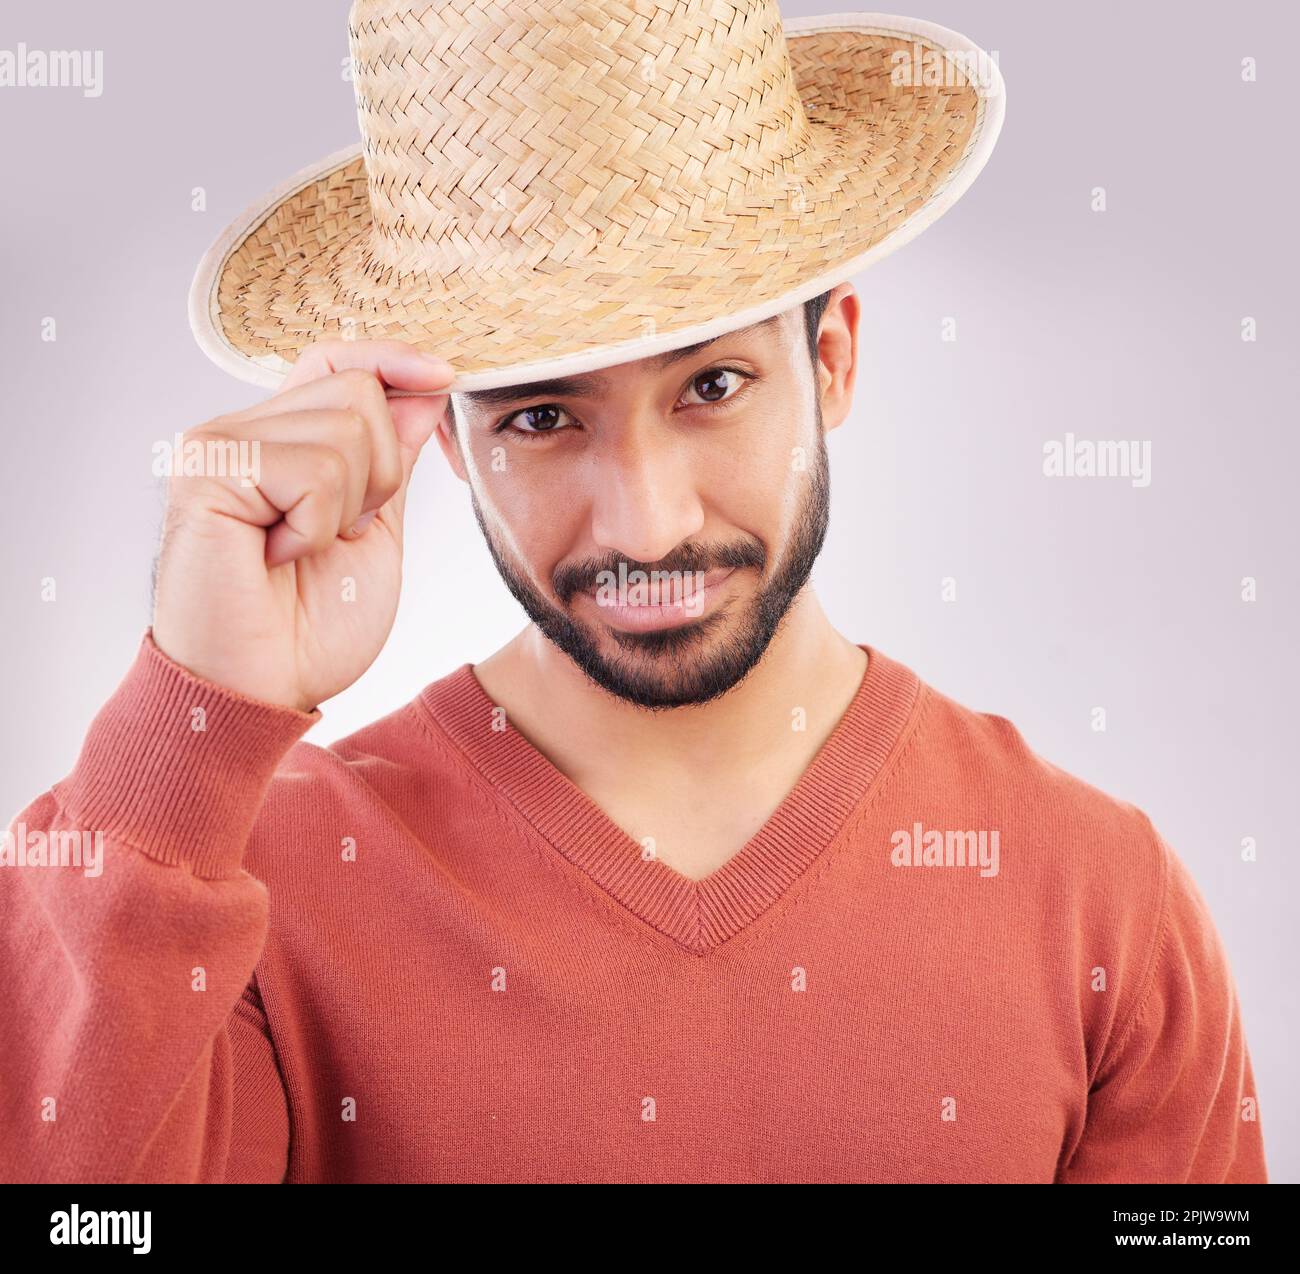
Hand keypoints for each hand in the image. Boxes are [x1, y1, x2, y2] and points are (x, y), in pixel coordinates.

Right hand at [151, 339, 452, 711]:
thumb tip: (423, 391)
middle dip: (380, 475)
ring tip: (301, 551)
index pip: (337, 360)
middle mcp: (244, 430)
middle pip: (358, 391)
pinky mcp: (207, 469)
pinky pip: (312, 469)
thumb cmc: (311, 629)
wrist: (261, 691)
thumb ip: (392, 463)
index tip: (445, 377)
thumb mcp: (375, 533)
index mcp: (282, 441)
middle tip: (340, 536)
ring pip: (344, 426)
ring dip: (348, 507)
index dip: (392, 360)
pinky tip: (276, 557)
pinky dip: (315, 525)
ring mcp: (219, 444)